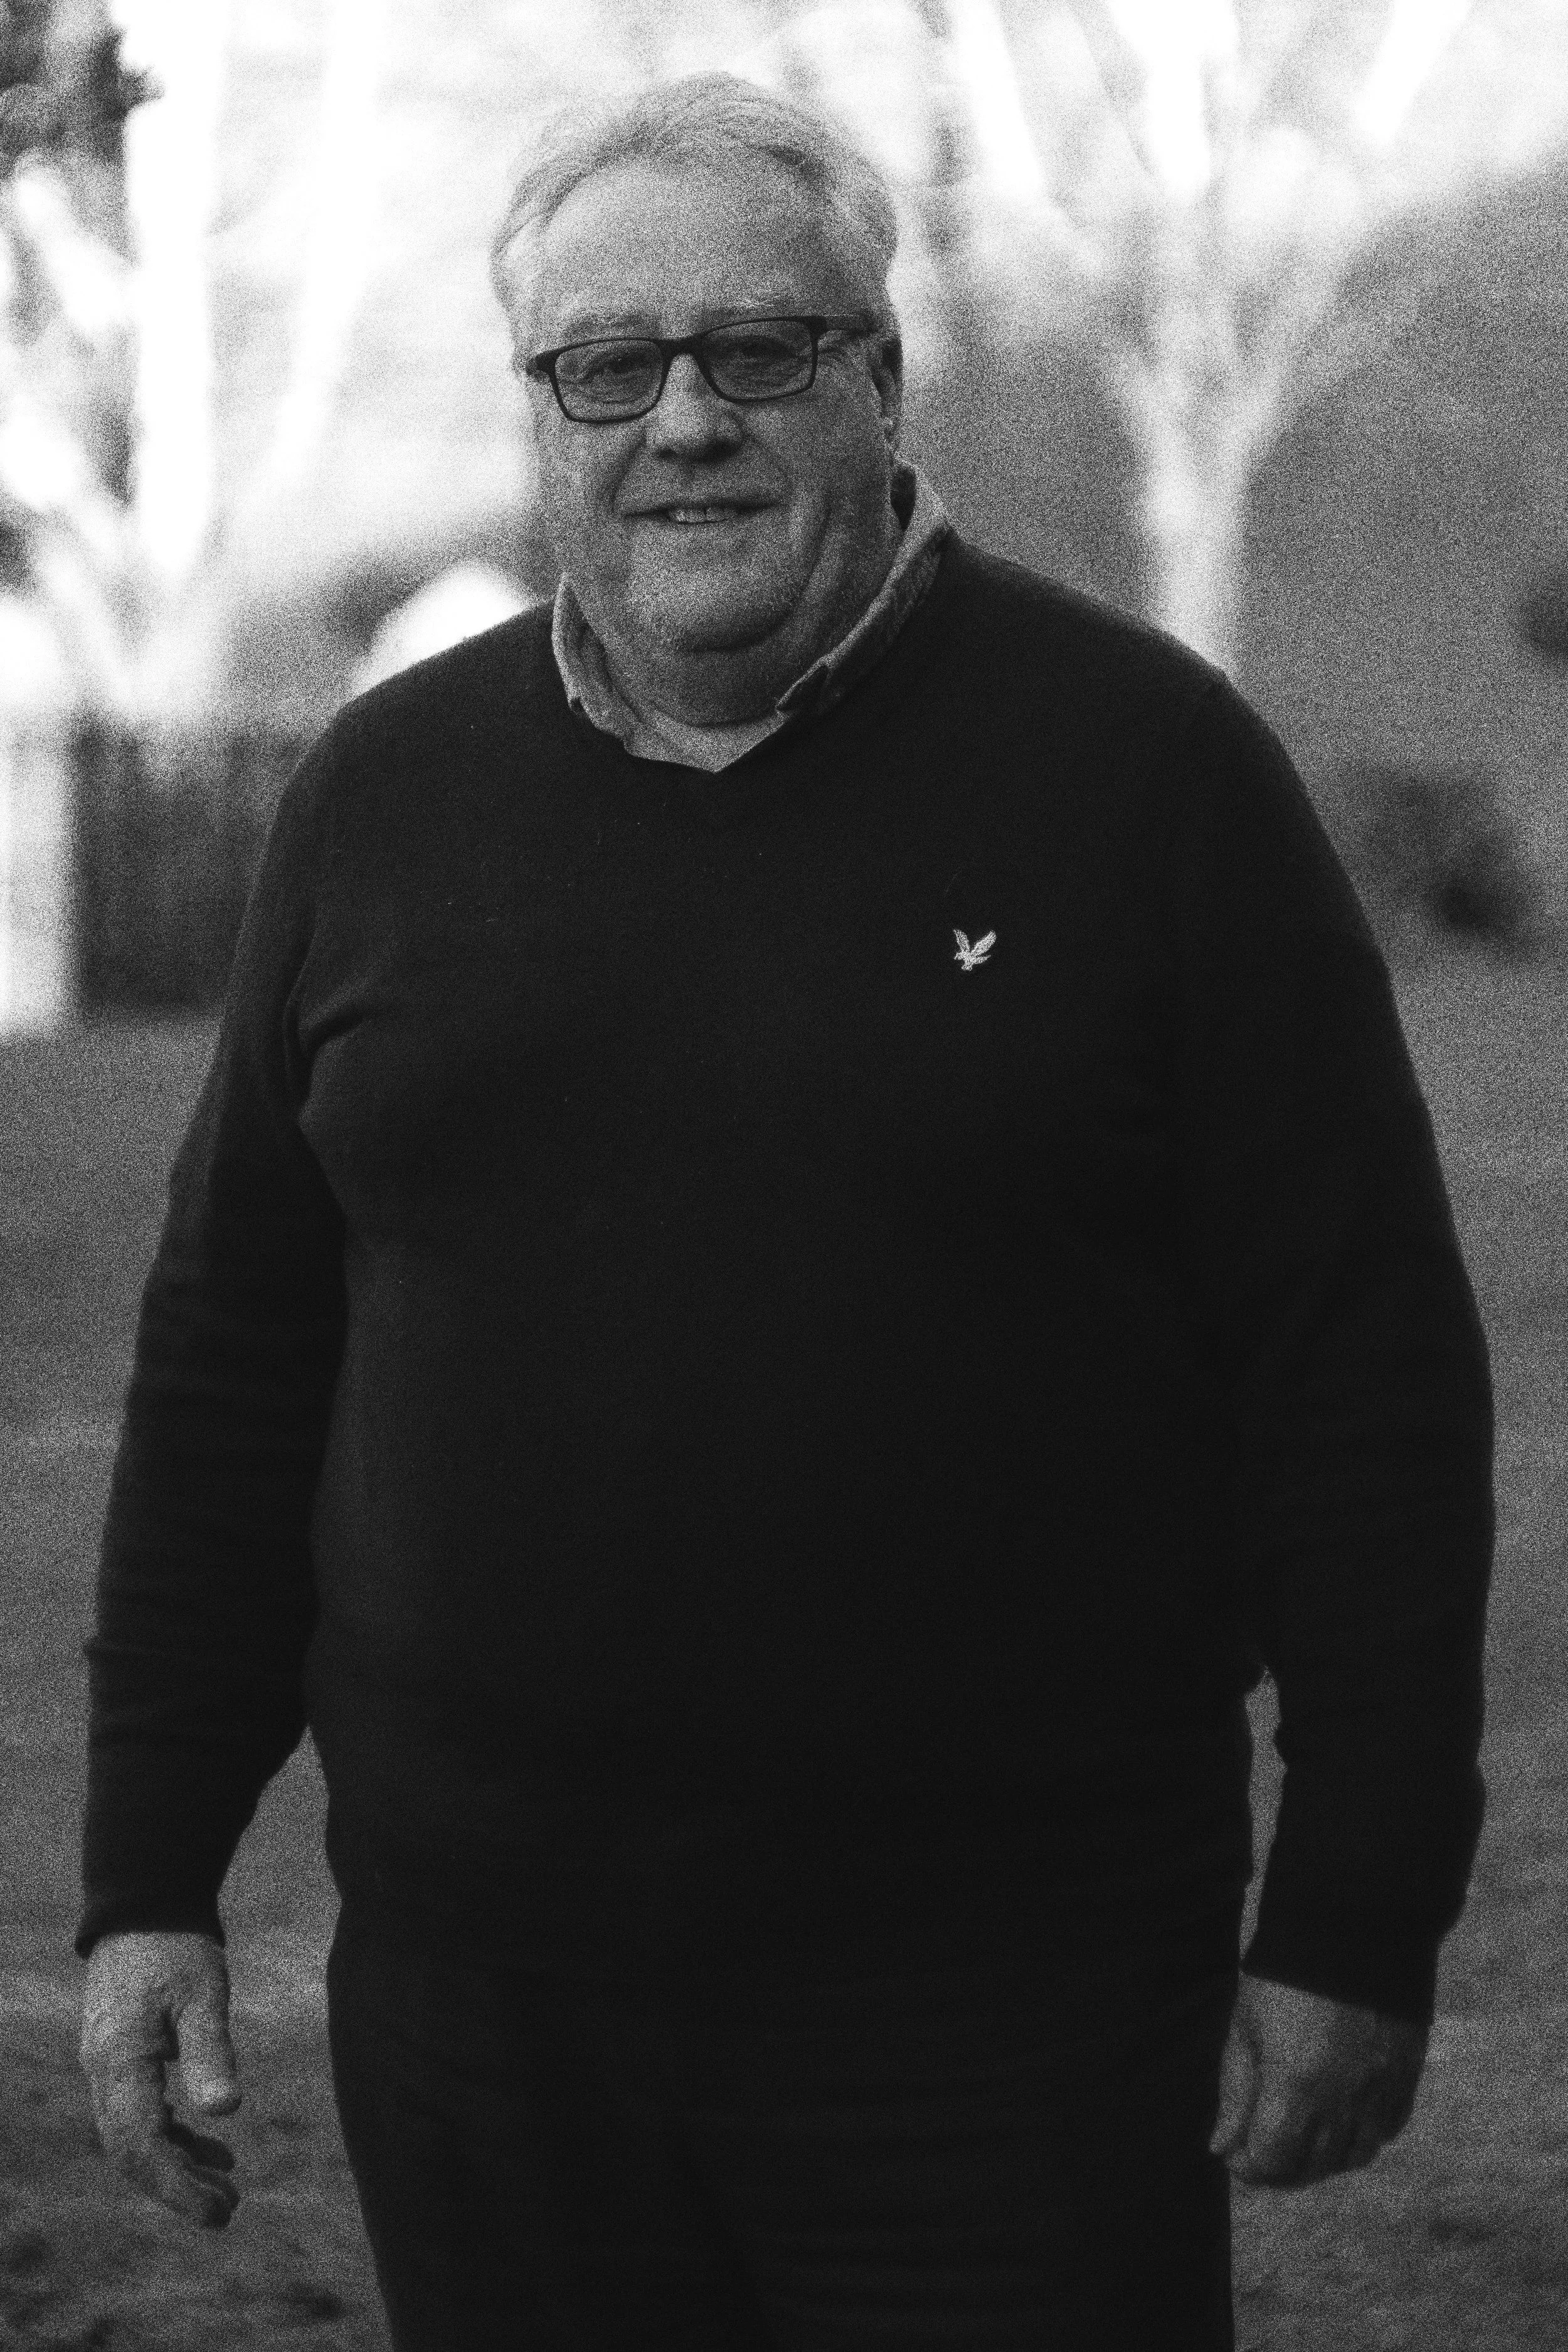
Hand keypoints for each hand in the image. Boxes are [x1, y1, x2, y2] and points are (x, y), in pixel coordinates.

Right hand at [79, 1930, 242, 2229]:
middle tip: (228, 2212)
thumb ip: (210, 2050)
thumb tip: (225, 2111)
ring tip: (229, 2188)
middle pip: (132, 2152)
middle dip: (177, 2187)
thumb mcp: (203, 1993)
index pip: (138, 2145)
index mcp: (119, 2062)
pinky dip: (173, 2137)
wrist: (144, 1908)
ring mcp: (107, 2067)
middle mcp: (104, 2073)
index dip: (174, 2185)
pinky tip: (210, 2146)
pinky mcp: (121, 2058)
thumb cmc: (176, 1947)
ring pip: (134, 2137)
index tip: (215, 2211)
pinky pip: (139, 2114)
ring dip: (177, 2166)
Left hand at [1208, 1971, 1428, 2189]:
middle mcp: (1342, 2103)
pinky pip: (1385, 2131)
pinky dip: (1361, 2136)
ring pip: (1352, 2157)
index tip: (1234, 2151)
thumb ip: (1236, 2091)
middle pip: (1311, 2168)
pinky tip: (1341, 2117)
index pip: (1270, 2161)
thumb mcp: (1246, 2025)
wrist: (1354, 1928)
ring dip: (1321, 2158)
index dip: (1247, 2165)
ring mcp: (1380, 2094)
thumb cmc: (1285, 1972)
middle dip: (1280, 2167)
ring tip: (1300, 2137)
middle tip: (1261, 2147)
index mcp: (1294, 2088)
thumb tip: (1222, 2147)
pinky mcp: (1406, 2079)